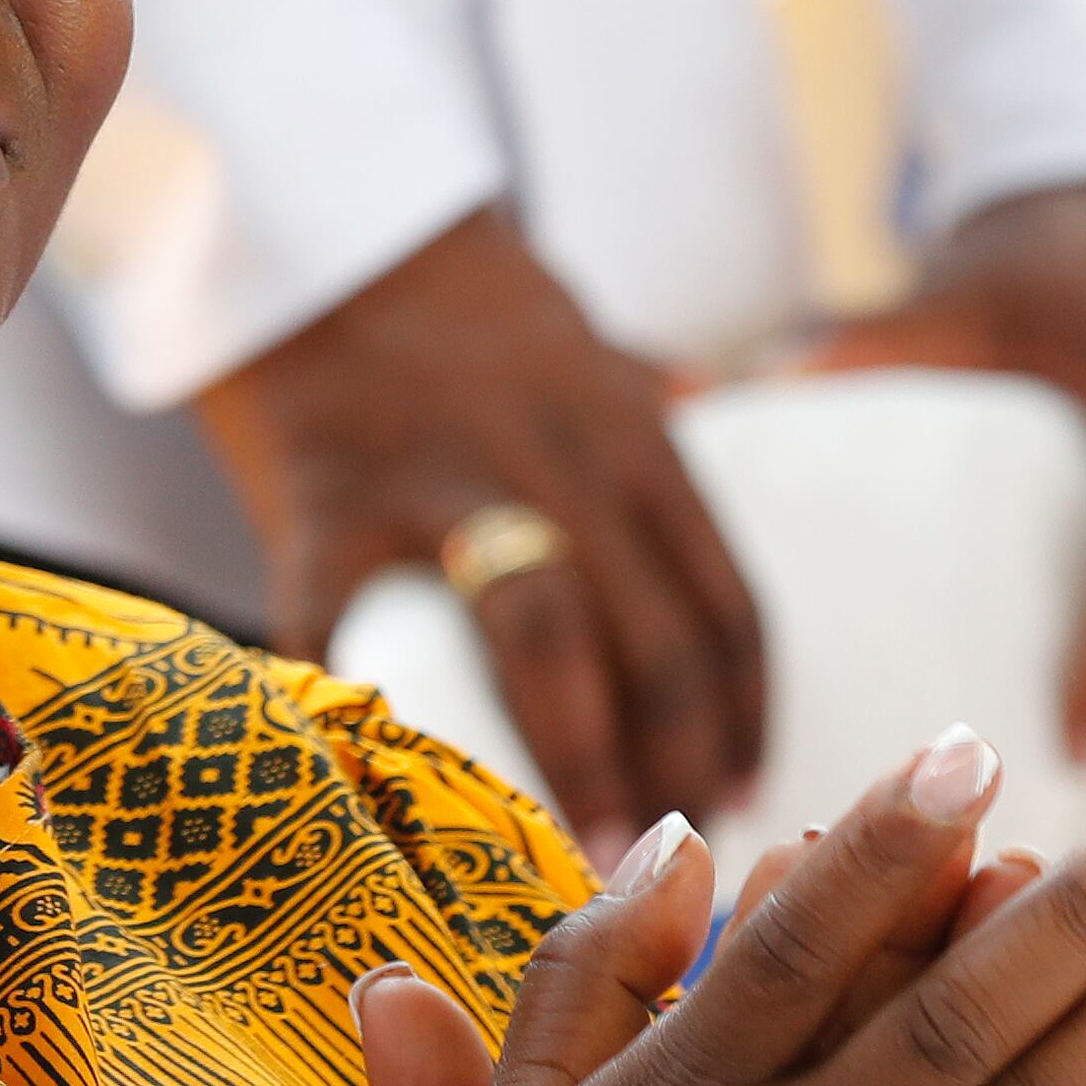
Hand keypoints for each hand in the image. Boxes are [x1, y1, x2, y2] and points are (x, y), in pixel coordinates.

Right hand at [198, 209, 762, 863]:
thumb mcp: (589, 350)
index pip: (724, 595)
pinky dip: (364, 706)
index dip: (746, 712)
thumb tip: (723, 453)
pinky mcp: (333, 501)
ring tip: (587, 850)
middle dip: (679, 760)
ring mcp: (447, 481)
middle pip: (657, 636)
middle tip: (678, 858)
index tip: (751, 797)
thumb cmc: (463, 308)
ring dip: (578, 755)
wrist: (334, 227)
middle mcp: (563, 462)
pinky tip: (384, 787)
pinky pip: (348, 623)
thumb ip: (652, 416)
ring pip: (545, 636)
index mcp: (633, 438)